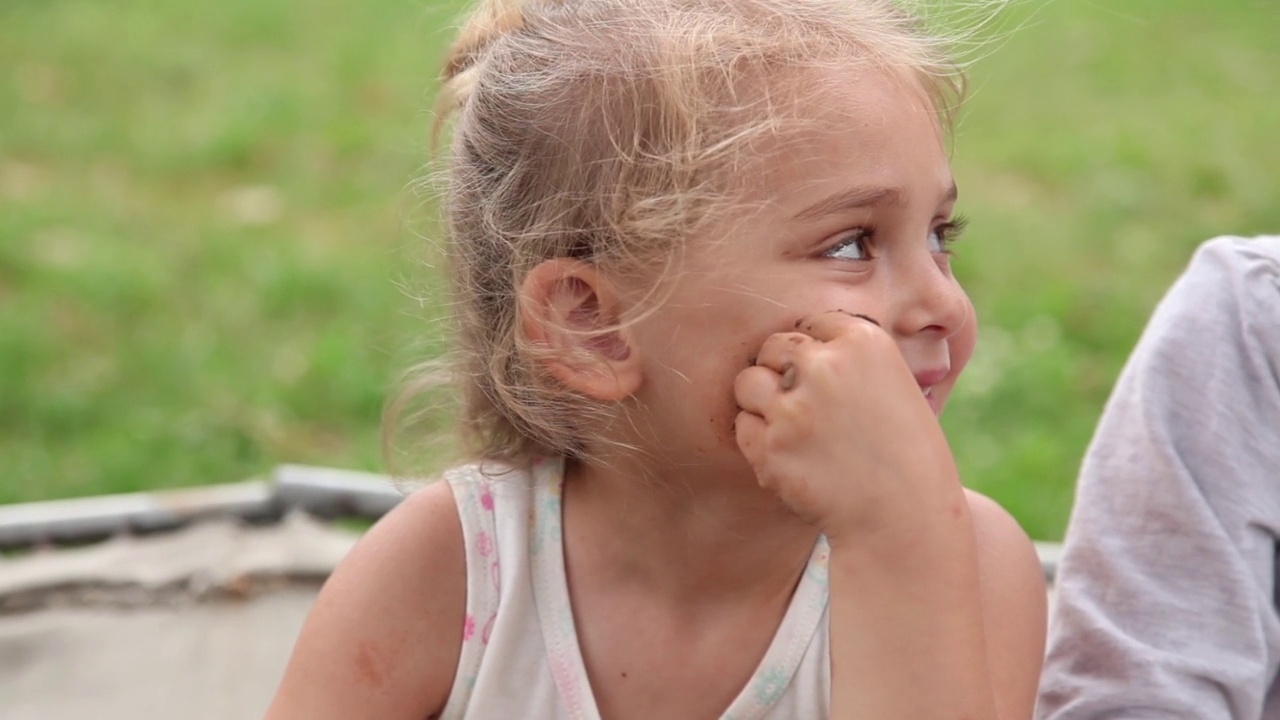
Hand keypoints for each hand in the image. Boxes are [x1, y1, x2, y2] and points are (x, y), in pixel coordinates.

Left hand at [733, 311, 962, 543]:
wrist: (905, 518)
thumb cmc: (906, 454)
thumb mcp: (895, 387)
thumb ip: (850, 361)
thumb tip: (801, 346)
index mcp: (865, 343)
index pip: (813, 323)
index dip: (816, 350)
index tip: (827, 377)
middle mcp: (825, 368)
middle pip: (773, 346)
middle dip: (780, 370)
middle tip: (802, 403)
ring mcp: (794, 408)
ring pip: (747, 383)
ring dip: (760, 401)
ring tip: (789, 426)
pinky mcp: (771, 448)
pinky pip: (743, 426)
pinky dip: (758, 439)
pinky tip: (789, 456)